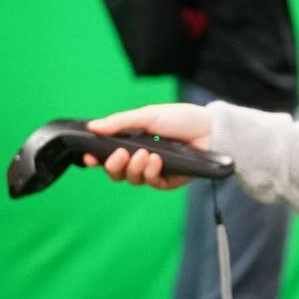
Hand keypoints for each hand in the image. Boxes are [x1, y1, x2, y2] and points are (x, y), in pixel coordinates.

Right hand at [83, 104, 210, 190]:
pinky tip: (156, 160)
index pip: (108, 155)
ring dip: (134, 168)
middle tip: (120, 154)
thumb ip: (120, 122)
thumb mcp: (147, 116)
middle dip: (113, 166)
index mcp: (133, 142)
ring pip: (132, 179)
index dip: (96, 159)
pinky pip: (152, 183)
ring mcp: (155, 170)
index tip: (89, 157)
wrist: (209, 128)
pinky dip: (151, 172)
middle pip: (117, 173)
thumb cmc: (180, 118)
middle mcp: (141, 158)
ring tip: (145, 154)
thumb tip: (93, 126)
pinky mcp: (169, 180)